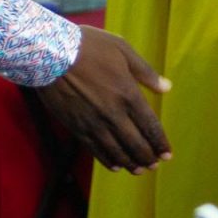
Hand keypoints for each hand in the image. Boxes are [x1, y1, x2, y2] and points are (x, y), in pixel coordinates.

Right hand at [42, 27, 171, 170]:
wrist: (50, 54)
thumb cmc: (88, 47)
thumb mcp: (123, 50)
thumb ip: (146, 72)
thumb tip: (167, 87)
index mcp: (128, 94)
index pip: (150, 126)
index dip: (160, 143)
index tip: (167, 154)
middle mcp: (113, 113)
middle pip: (135, 143)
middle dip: (148, 157)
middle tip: (155, 165)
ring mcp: (93, 122)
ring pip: (116, 151)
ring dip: (130, 163)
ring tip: (139, 170)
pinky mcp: (76, 127)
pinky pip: (95, 149)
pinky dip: (107, 160)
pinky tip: (114, 165)